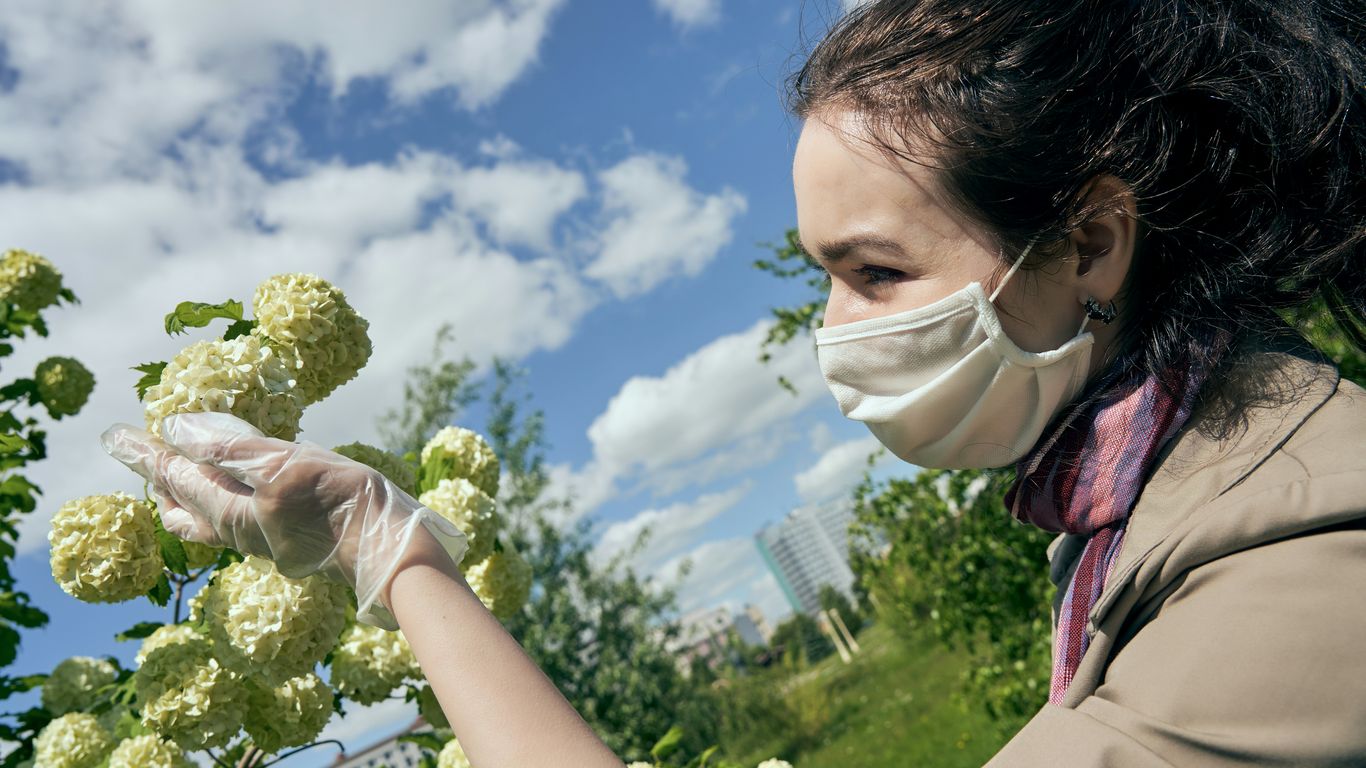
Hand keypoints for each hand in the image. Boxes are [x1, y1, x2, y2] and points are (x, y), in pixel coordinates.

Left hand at [99, 411, 467, 628]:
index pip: (174, 478)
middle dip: (159, 485)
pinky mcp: (288, 539)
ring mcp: (264, 539)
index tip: (116, 436)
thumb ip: (228, 449)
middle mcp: (238, 533)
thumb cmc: (337, 501)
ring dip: (188, 495)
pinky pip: (237, 519)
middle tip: (145, 458)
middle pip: (182, 512)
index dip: (144, 454)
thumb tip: (177, 432)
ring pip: (208, 520)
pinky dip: (221, 499)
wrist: (385, 545)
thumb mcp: (281, 463)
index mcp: (229, 513)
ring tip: (182, 475)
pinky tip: (241, 488)